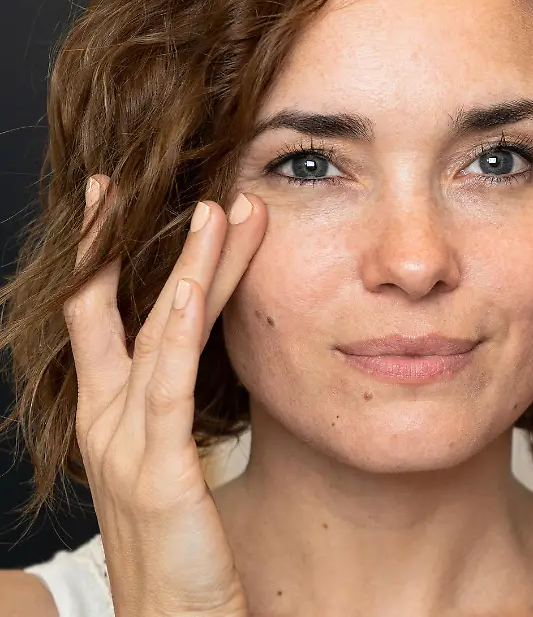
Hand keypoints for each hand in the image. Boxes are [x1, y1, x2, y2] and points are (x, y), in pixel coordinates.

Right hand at [65, 176, 266, 616]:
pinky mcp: (158, 471)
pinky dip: (178, 327)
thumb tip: (196, 378)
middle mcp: (108, 424)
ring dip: (189, 267)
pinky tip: (193, 285)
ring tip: (221, 210)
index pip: (102, 321)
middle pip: (120, 311)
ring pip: (156, 332)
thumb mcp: (171, 477)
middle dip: (138, 244)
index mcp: (111, 421)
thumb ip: (176, 424)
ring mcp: (126, 445)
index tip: (121, 204)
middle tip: (162, 183)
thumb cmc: (182, 559)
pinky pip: (167, 384)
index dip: (108, 261)